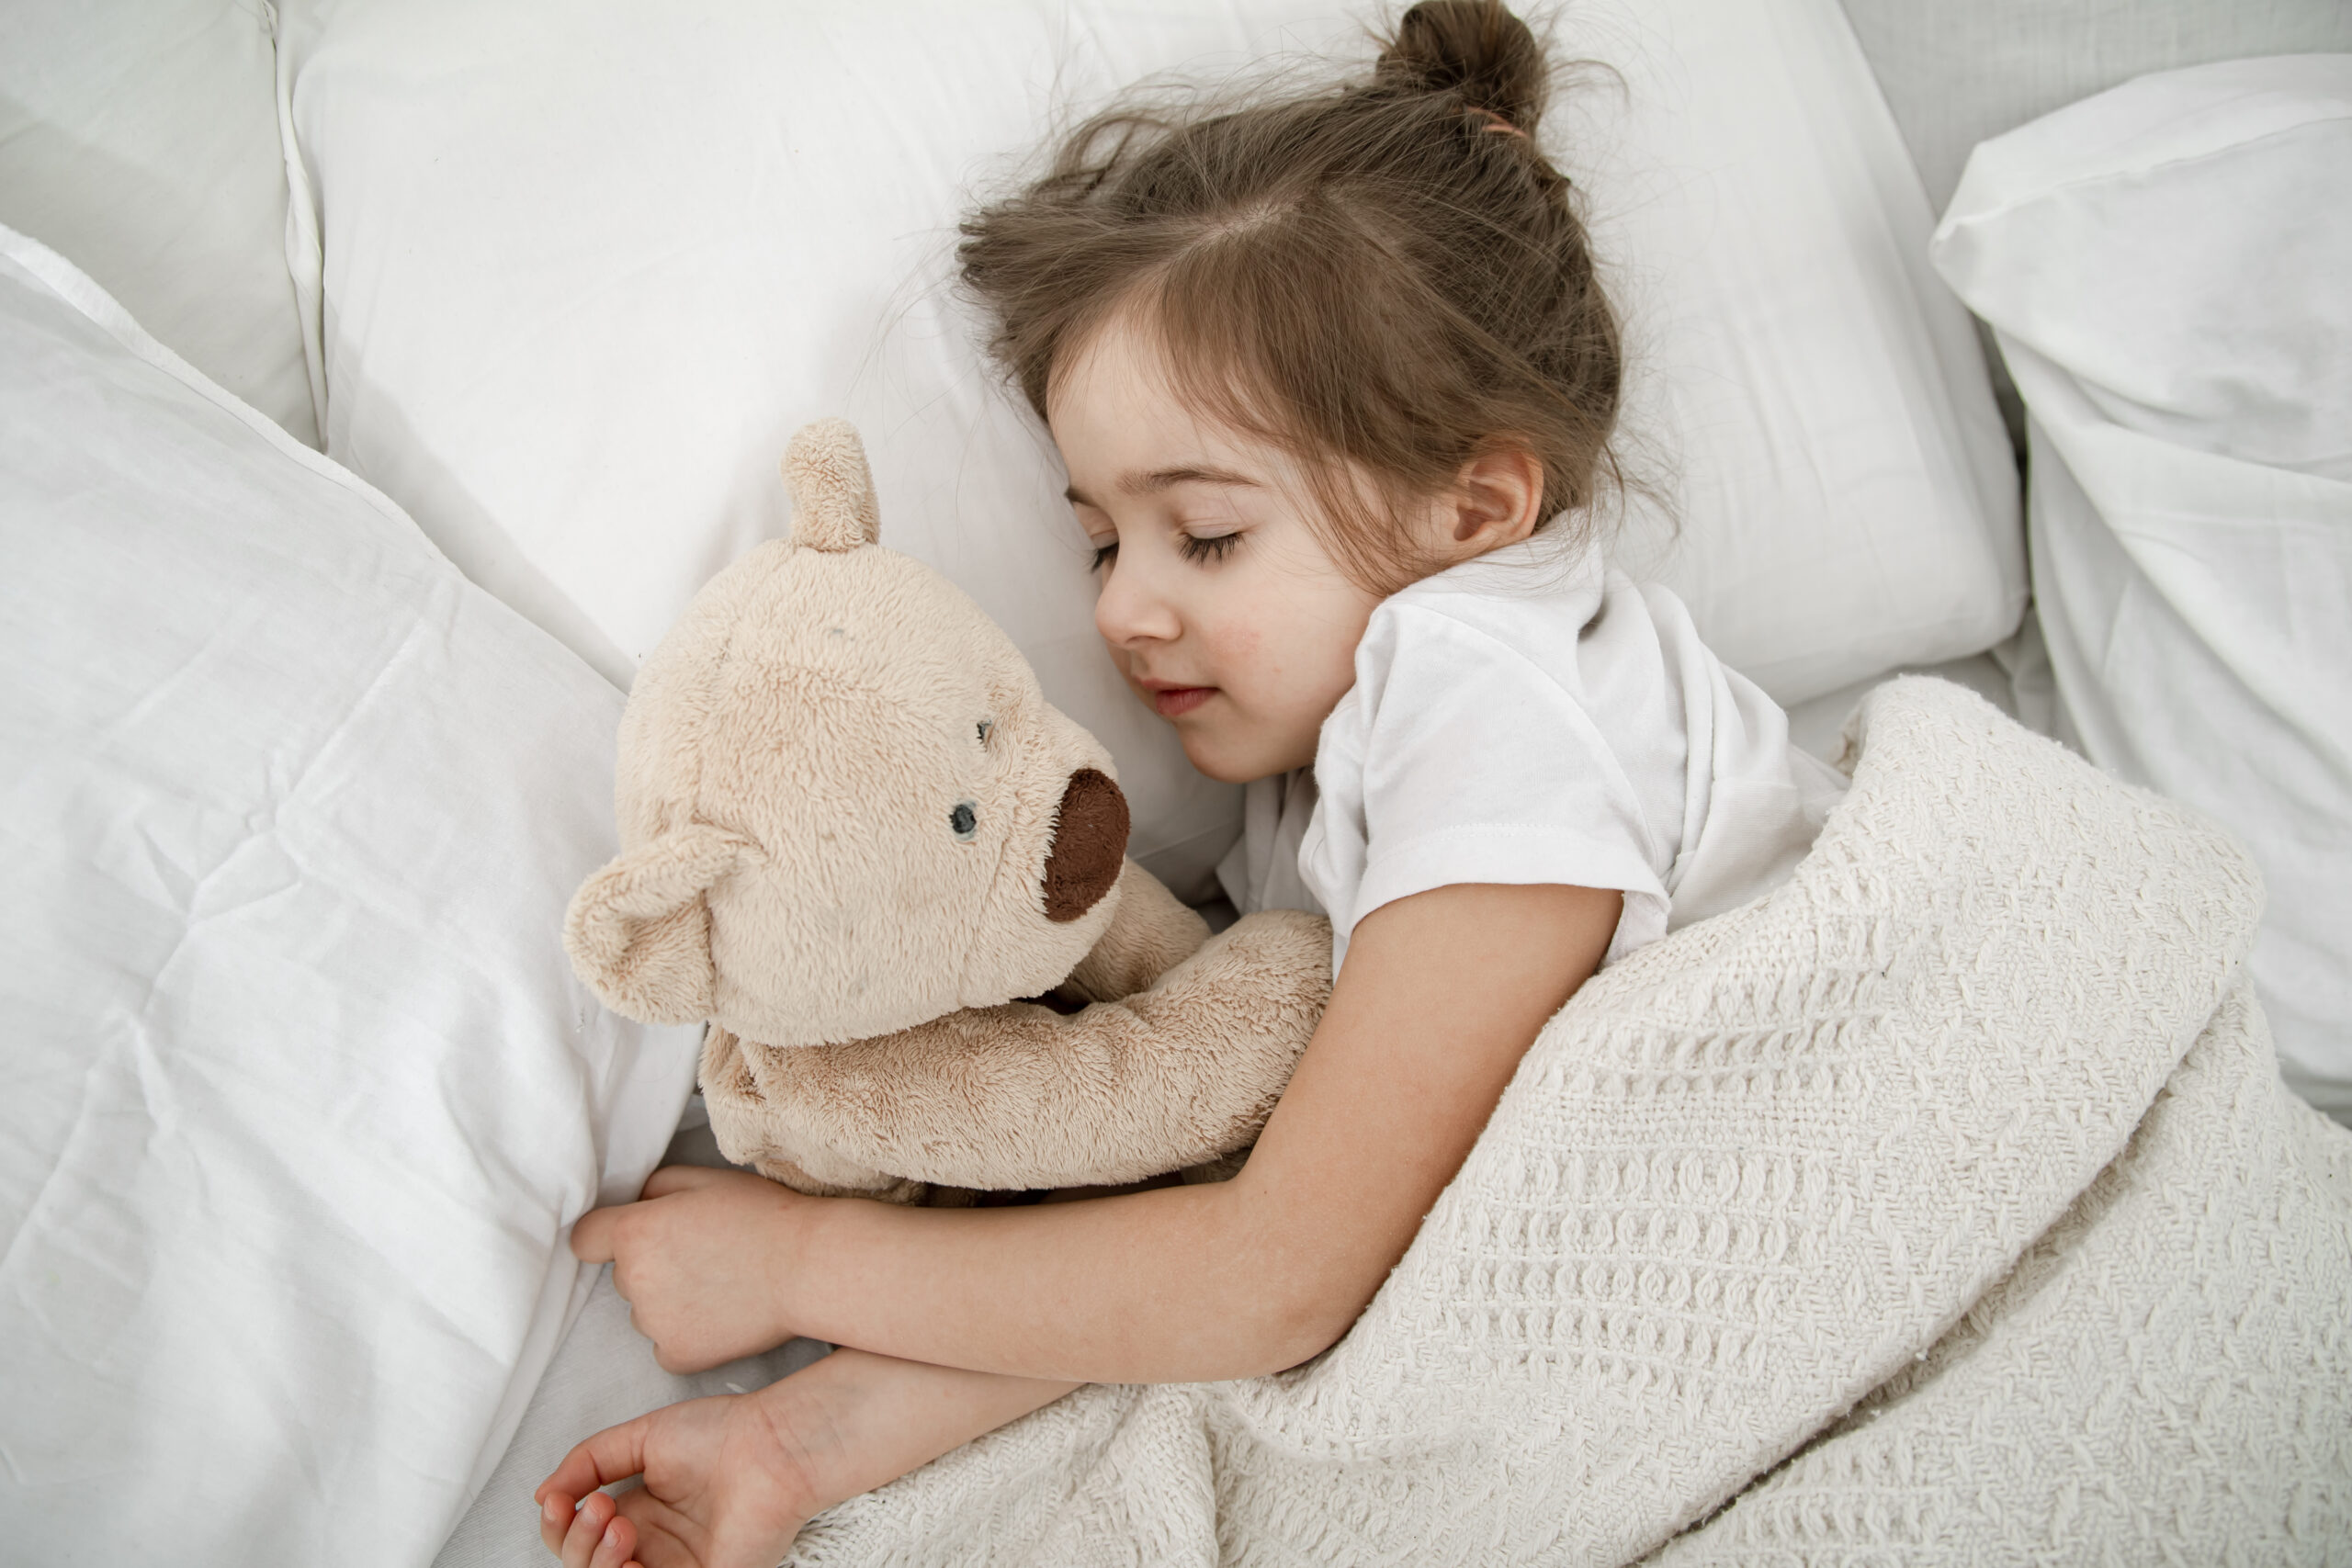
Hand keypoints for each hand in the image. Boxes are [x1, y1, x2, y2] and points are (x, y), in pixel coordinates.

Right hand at [536, 1390, 815, 1567]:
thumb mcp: (640, 1438)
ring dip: (596, 1562)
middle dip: (576, 1541)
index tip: (560, 1499)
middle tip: (599, 1507)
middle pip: (583, 1565)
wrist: (771, 1445)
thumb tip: (544, 1495)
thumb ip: (588, 1461)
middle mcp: (650, 1545)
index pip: (577, 1536)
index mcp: (635, 1513)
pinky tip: (631, 1559)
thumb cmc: (720, 1435)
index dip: (558, 1523)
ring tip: (619, 1524)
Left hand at [572, 1166, 803, 1372]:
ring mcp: (655, 1323)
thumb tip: (635, 1204)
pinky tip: (721, 1315)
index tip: (630, 1238)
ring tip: (719, 1285)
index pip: (584, 1239)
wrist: (808, 1267)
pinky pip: (664, 1346)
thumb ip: (655, 1188)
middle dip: (651, 1266)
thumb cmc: (763, 1216)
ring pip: (644, 1312)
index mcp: (635, 1232)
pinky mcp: (678, 1356)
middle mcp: (635, 1280)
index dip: (605, 1236)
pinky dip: (685, 1334)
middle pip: (624, 1275)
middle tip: (701, 1255)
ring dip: (668, 1302)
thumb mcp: (705, 1180)